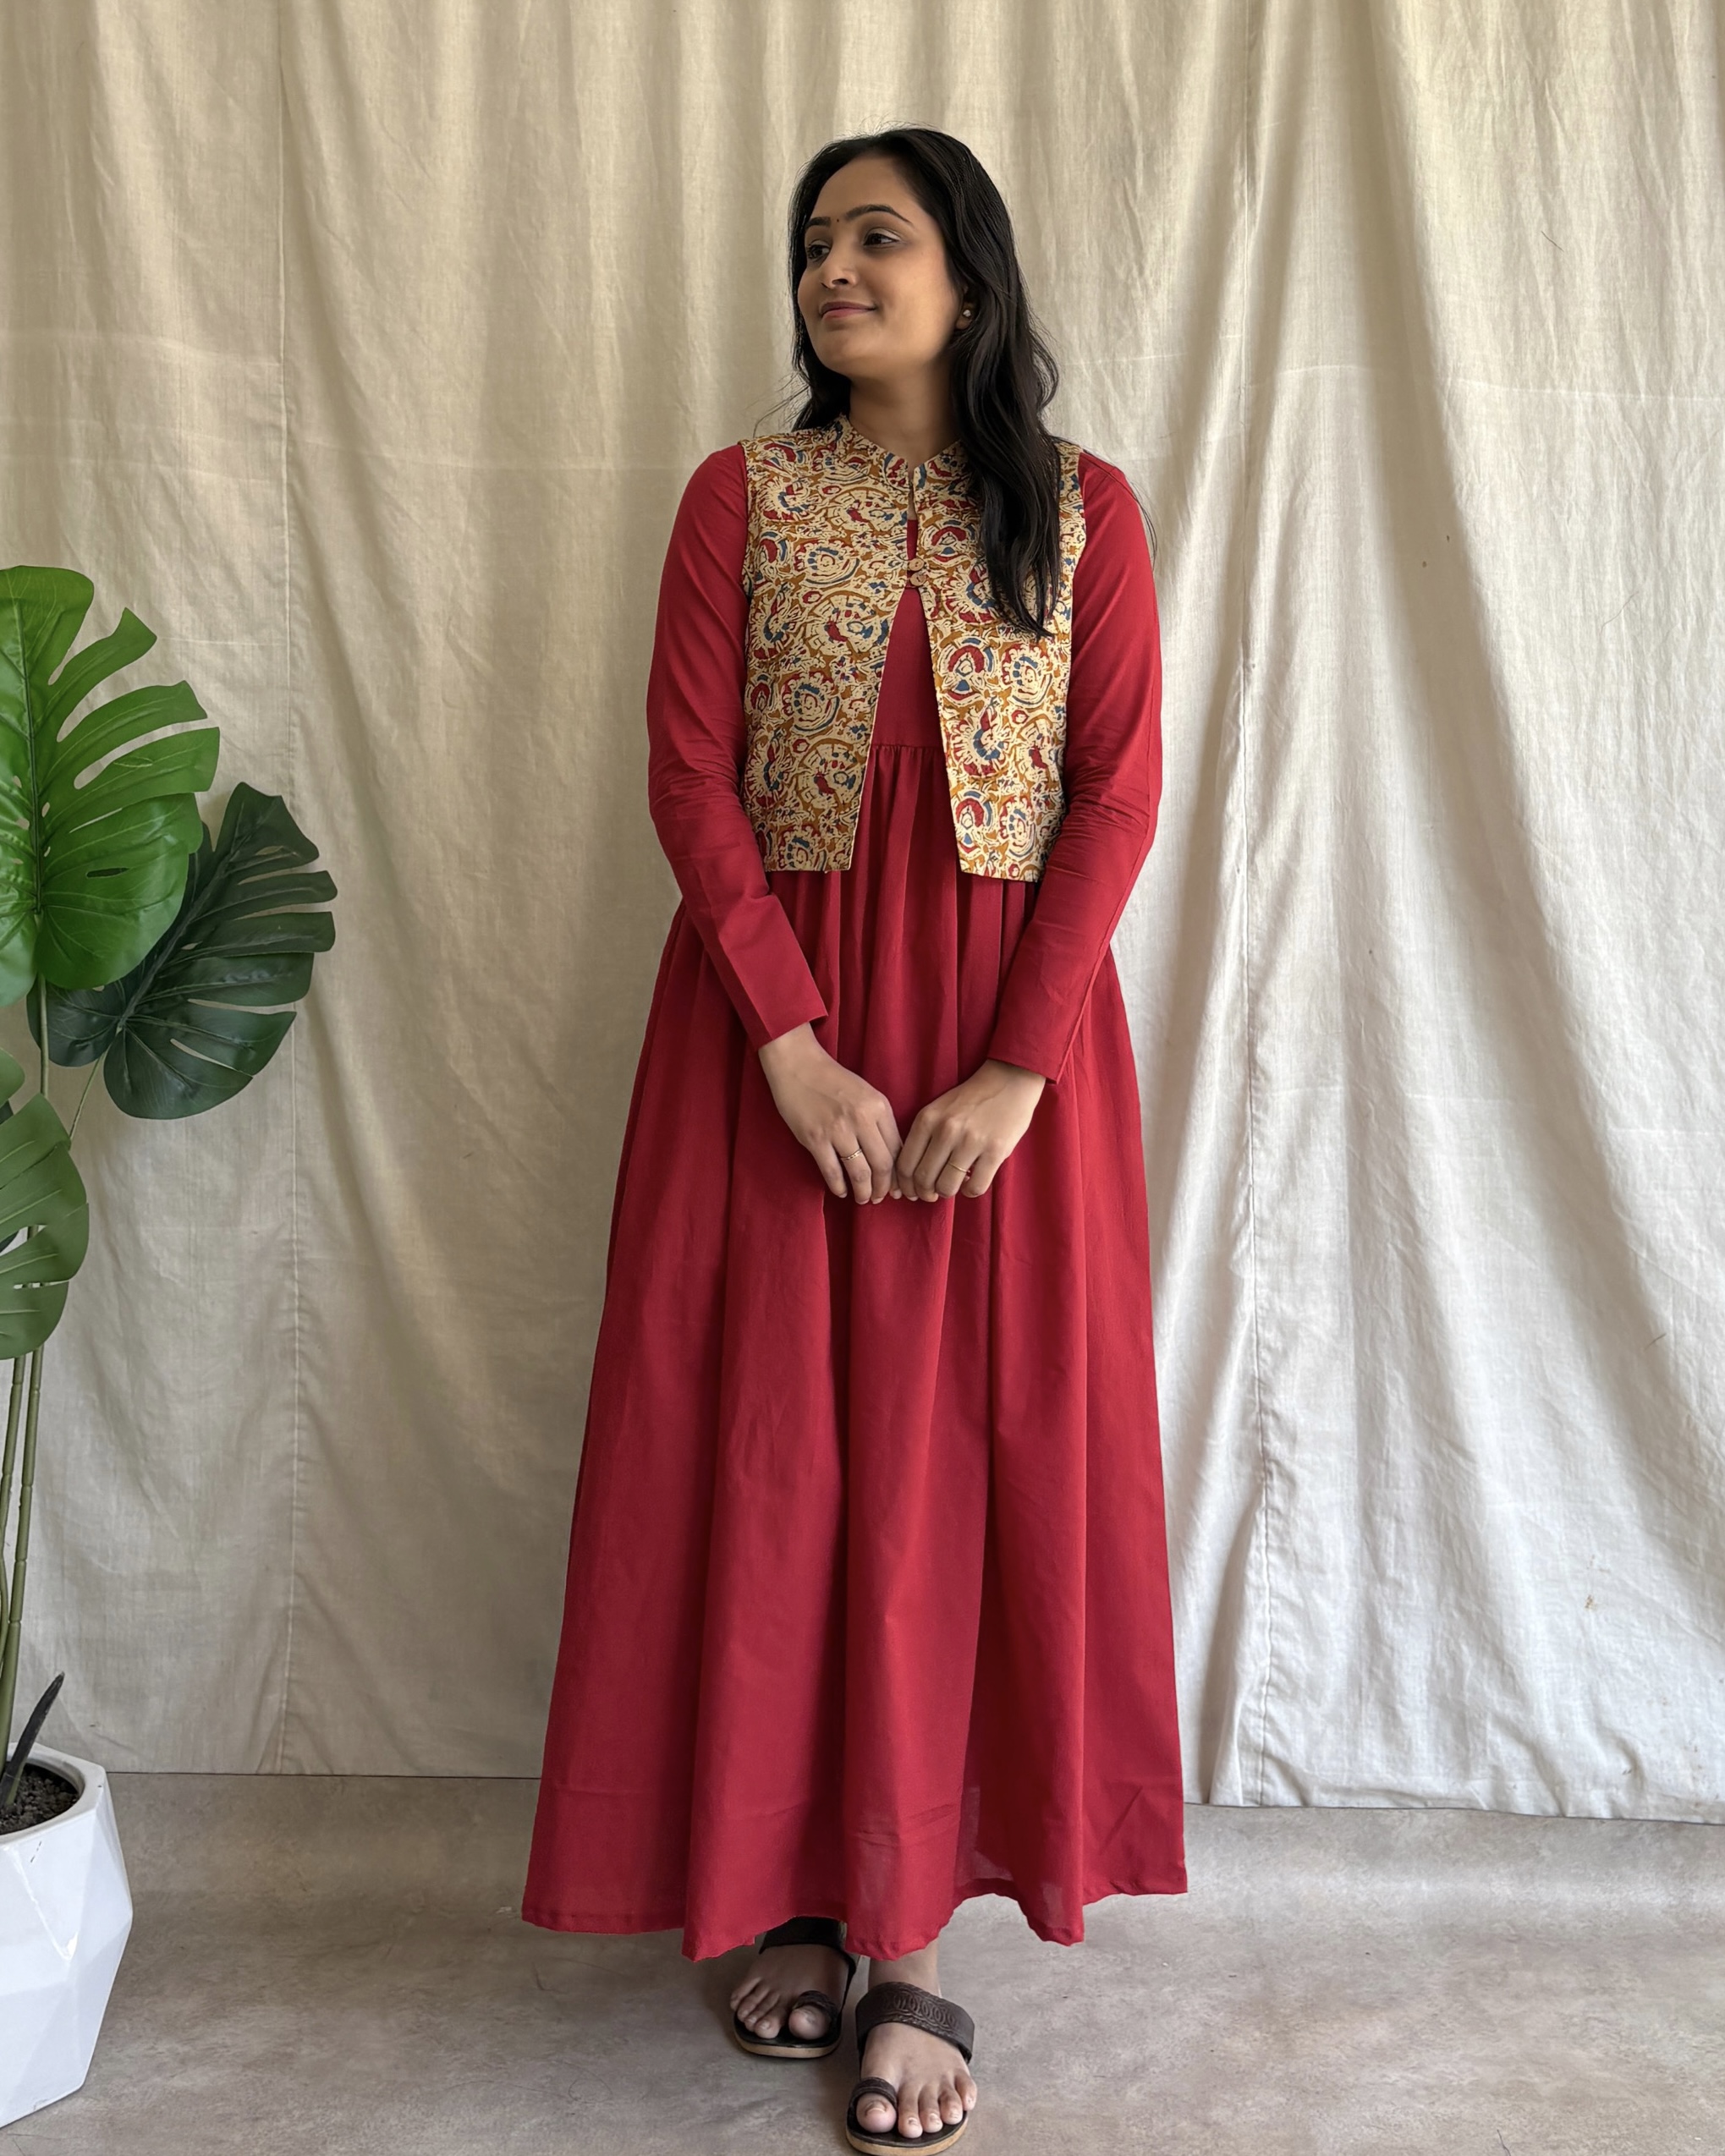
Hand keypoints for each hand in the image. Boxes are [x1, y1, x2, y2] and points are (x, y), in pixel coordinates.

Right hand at [758, 1023, 902, 1202]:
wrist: (798, 1065)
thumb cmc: (834, 1080)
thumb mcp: (867, 1094)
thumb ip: (880, 1122)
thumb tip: (892, 1157)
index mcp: (879, 1107)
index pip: (897, 1150)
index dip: (899, 1174)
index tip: (897, 1186)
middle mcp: (862, 1119)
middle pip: (882, 1165)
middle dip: (884, 1188)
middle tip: (881, 1198)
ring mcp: (838, 1130)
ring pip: (860, 1173)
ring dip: (864, 1192)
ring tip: (864, 1199)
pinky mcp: (815, 1138)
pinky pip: (832, 1172)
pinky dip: (839, 1187)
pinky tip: (841, 1191)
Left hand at [894, 1058, 1047, 1199]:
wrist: (1009, 1081)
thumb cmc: (970, 1099)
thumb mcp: (938, 1110)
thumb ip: (924, 1137)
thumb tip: (913, 1176)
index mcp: (927, 1119)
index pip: (905, 1164)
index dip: (906, 1185)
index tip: (912, 1192)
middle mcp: (946, 1130)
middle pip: (924, 1179)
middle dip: (925, 1193)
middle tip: (932, 1194)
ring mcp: (971, 1141)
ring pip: (947, 1187)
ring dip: (947, 1193)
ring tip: (953, 1186)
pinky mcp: (995, 1151)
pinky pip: (975, 1187)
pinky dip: (970, 1192)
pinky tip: (972, 1182)